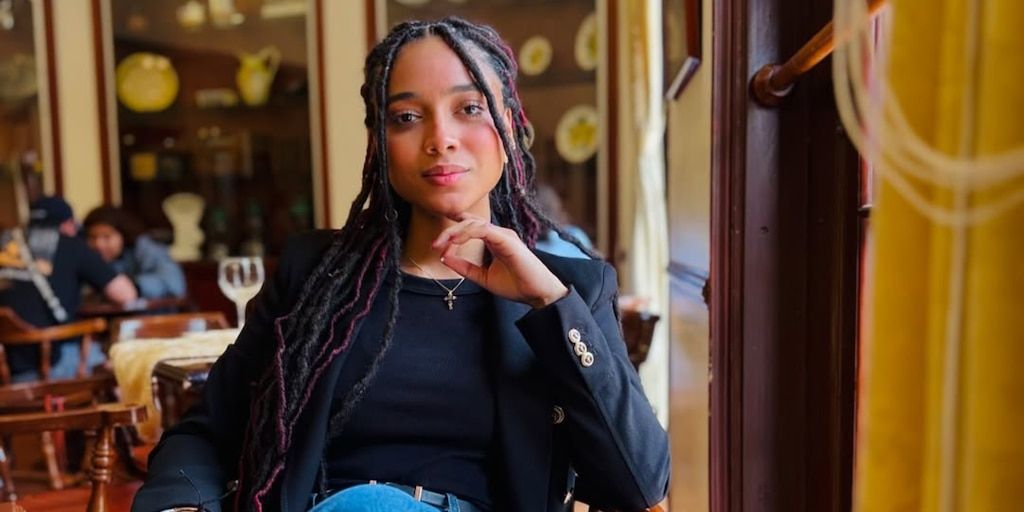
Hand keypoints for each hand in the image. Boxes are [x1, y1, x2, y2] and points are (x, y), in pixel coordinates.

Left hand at [433, 213, 568, 308]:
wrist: (538, 294)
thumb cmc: (516, 285)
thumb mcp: (482, 277)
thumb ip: (464, 267)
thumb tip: (444, 256)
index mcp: (493, 239)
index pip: (469, 226)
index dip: (452, 230)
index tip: (437, 245)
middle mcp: (498, 233)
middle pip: (468, 221)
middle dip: (449, 230)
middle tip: (435, 244)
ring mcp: (503, 234)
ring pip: (474, 222)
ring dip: (455, 231)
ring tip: (442, 243)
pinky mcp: (506, 239)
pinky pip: (483, 229)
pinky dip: (467, 233)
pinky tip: (455, 241)